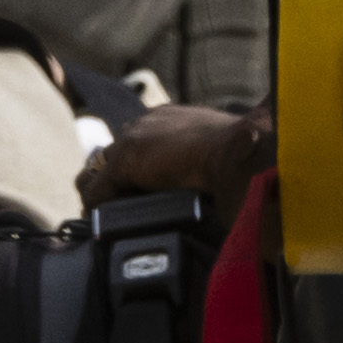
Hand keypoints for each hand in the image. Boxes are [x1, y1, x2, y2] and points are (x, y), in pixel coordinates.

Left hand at [87, 100, 275, 207]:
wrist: (242, 150)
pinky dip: (97, 206)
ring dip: (103, 192)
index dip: (139, 167)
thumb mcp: (224, 155)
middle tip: (120, 205)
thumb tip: (223, 185)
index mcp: (173, 118)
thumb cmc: (245, 154)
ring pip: (101, 168)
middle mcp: (149, 122)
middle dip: (116, 178)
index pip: (142, 140)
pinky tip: (102, 223)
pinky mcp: (127, 159)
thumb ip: (211, 162)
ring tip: (108, 216)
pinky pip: (98, 188)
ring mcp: (135, 139)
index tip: (141, 188)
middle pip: (116, 151)